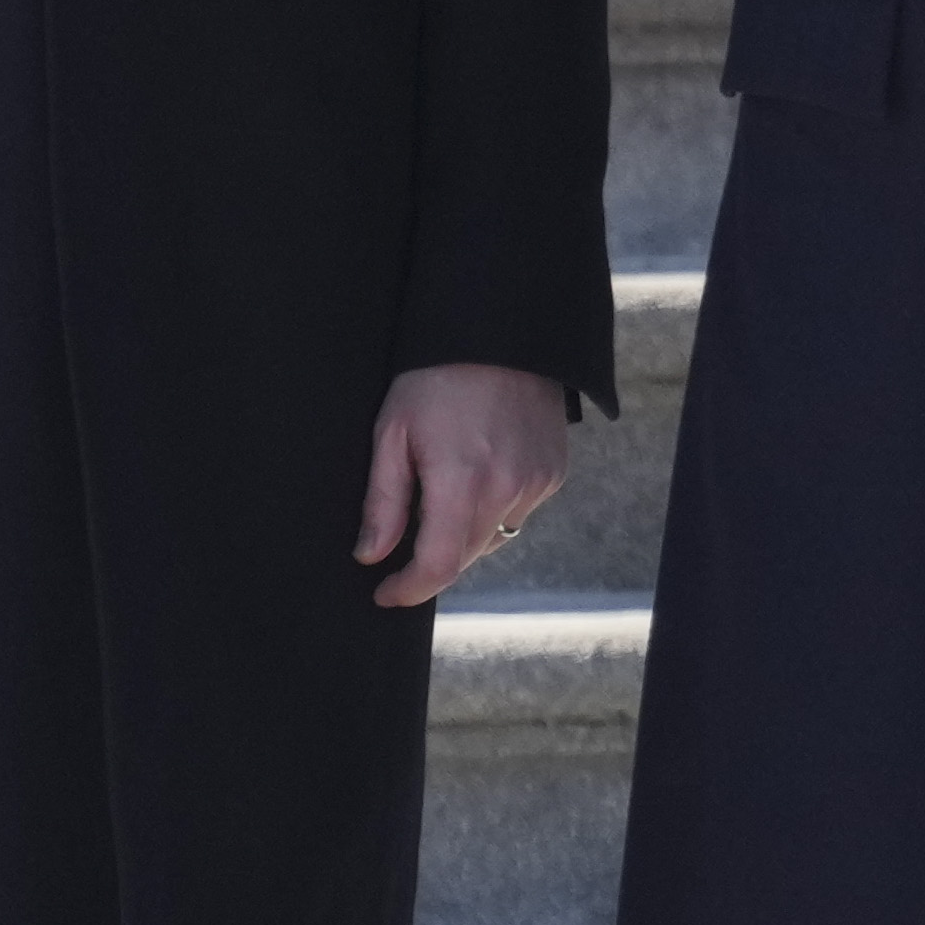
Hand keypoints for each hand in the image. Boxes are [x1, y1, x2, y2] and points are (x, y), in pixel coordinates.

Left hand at [359, 362, 569, 609]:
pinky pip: (517, 512)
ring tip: (444, 489)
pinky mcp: (554, 473)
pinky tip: (478, 471)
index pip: (438, 566)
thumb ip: (384, 501)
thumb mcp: (393, 431)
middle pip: (465, 557)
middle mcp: (507, 489)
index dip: (408, 589)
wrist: (503, 331)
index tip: (385, 593)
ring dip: (464, 532)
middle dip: (431, 559)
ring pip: (493, 537)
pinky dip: (493, 507)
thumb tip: (371, 554)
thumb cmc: (436, 376)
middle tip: (403, 538)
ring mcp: (537, 483)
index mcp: (461, 482)